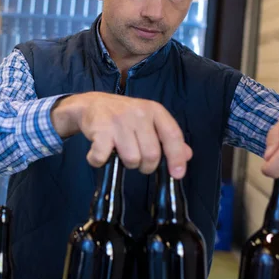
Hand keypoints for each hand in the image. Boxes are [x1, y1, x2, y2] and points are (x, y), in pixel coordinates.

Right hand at [50, 92, 191, 177]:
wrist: (91, 104)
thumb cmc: (123, 116)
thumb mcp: (147, 121)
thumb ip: (166, 137)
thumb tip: (187, 155)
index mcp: (154, 110)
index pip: (172, 135)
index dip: (176, 157)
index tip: (177, 174)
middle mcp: (138, 113)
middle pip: (152, 154)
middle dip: (146, 166)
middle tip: (138, 161)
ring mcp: (118, 121)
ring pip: (131, 159)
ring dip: (125, 164)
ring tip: (118, 153)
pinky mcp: (100, 129)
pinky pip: (104, 158)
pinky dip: (98, 161)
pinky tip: (98, 153)